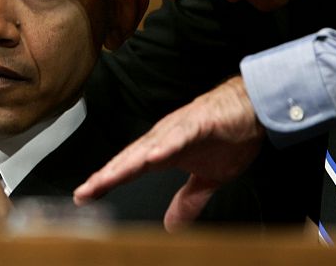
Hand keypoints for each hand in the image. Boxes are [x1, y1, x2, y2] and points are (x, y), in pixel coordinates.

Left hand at [73, 76, 264, 230]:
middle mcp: (163, 139)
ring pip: (147, 148)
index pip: (128, 170)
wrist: (253, 107)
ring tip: (108, 178)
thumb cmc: (229, 136)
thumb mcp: (207, 179)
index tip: (83, 197)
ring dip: (127, 163)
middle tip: (84, 191)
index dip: (105, 183)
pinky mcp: (199, 122)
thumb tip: (172, 227)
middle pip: (129, 160)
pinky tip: (153, 156)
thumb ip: (187, 200)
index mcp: (162, 152)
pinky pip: (180, 135)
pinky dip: (166, 145)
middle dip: (105, 176)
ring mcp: (178, 129)